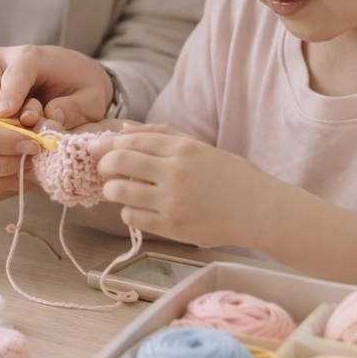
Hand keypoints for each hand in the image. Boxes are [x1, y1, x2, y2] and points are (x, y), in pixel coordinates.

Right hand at [0, 45, 114, 129]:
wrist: (71, 80)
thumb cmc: (80, 89)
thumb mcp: (91, 101)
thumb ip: (75, 109)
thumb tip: (51, 119)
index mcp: (30, 56)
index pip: (16, 73)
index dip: (10, 95)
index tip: (3, 115)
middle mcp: (0, 58)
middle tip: (17, 131)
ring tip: (11, 132)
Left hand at [91, 124, 291, 248]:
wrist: (260, 210)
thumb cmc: (230, 176)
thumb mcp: (200, 146)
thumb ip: (161, 134)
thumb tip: (122, 130)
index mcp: (182, 148)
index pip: (129, 141)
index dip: (106, 144)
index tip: (95, 148)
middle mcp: (175, 172)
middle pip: (117, 162)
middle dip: (104, 166)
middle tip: (106, 171)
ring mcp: (172, 201)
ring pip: (118, 191)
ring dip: (113, 190)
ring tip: (122, 190)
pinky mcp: (172, 227)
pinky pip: (131, 217)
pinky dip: (129, 212)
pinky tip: (140, 209)